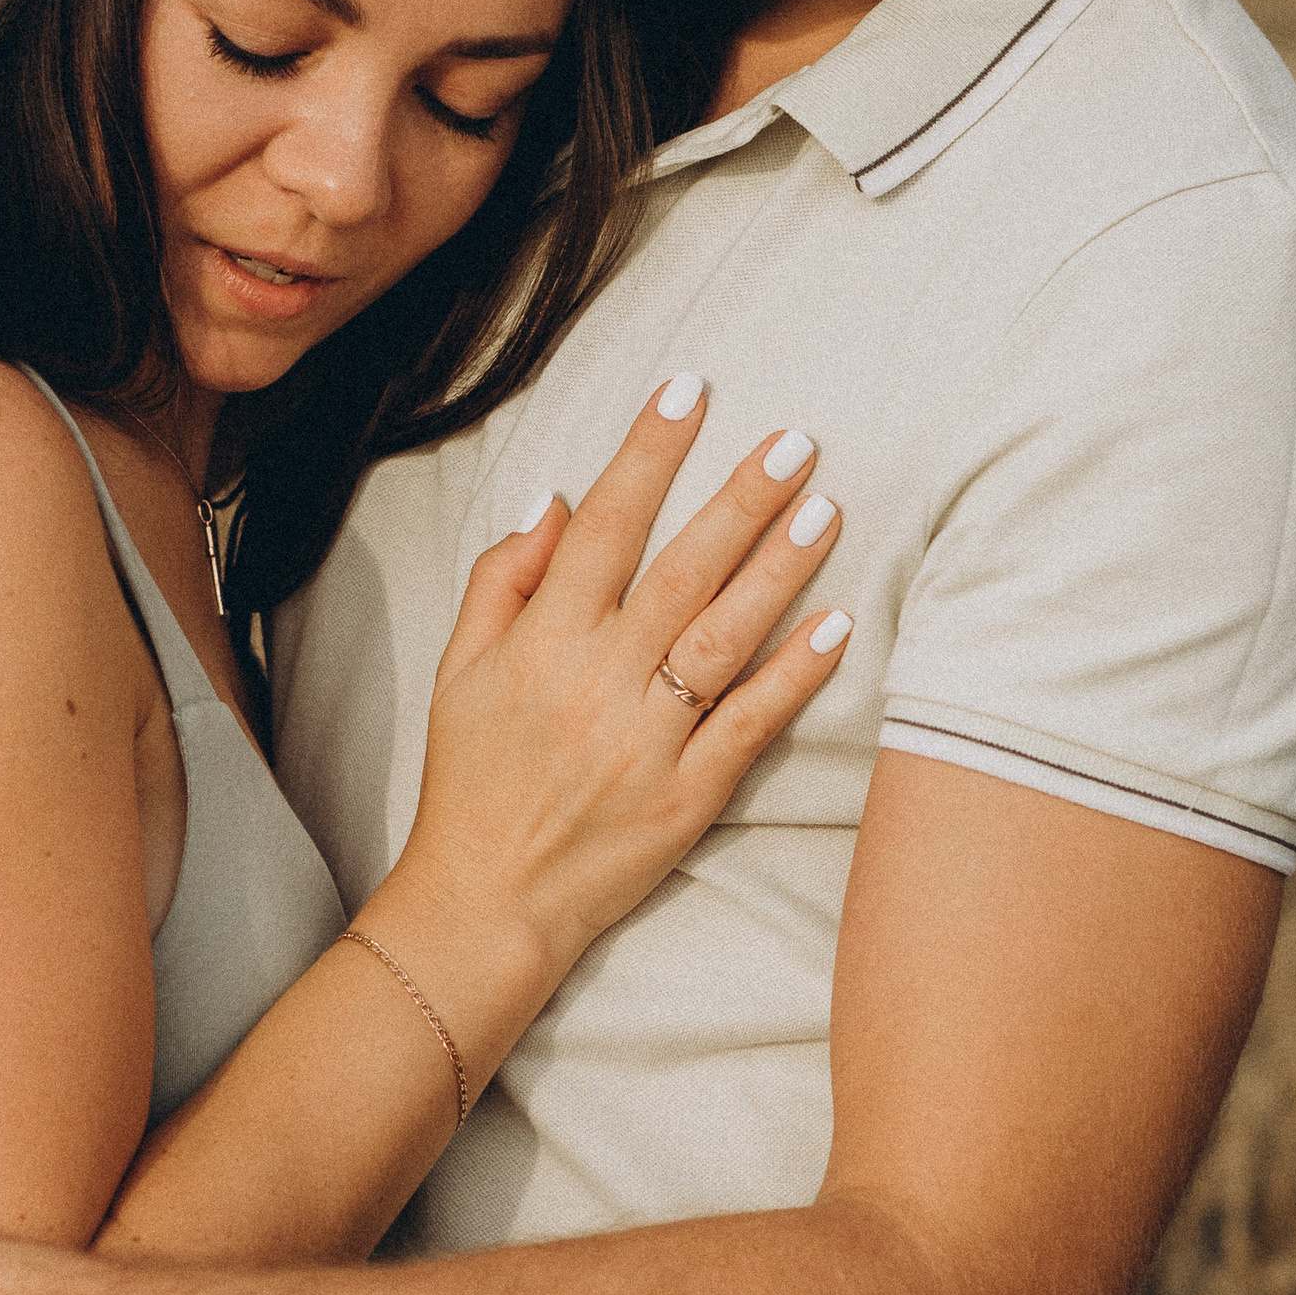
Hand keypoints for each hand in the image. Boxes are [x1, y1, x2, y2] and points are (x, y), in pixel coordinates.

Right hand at [388, 376, 848, 991]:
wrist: (486, 903)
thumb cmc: (471, 778)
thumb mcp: (459, 670)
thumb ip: (501, 580)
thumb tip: (558, 502)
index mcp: (540, 642)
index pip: (604, 526)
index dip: (648, 453)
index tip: (689, 391)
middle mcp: (596, 682)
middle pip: (680, 571)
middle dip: (739, 499)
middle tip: (795, 440)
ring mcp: (647, 742)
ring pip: (723, 638)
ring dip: (778, 570)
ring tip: (825, 509)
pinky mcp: (687, 797)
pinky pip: (750, 724)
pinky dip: (794, 674)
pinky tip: (837, 625)